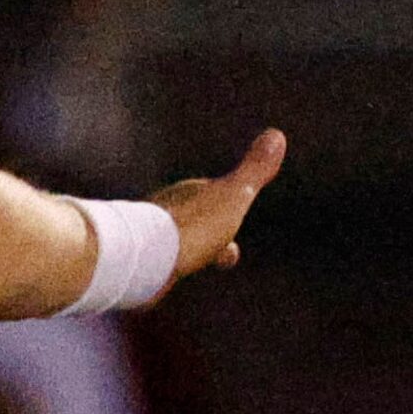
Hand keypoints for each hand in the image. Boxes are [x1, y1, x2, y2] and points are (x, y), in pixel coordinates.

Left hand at [151, 128, 285, 282]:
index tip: (237, 215)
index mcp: (189, 194)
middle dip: (210, 233)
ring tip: (194, 264)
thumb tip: (276, 134)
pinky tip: (162, 279)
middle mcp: (164, 212)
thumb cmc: (193, 226)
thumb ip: (254, 171)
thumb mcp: (233, 196)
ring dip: (188, 252)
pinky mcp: (136, 263)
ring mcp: (147, 238)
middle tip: (225, 253)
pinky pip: (154, 264)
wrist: (146, 257)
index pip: (211, 198)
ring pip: (173, 244)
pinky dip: (165, 268)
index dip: (226, 209)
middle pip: (193, 222)